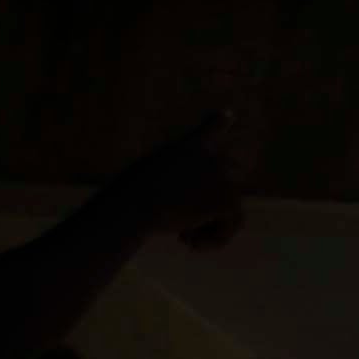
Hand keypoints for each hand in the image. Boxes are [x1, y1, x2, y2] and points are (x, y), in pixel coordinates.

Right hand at [124, 115, 249, 250]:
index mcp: (183, 150)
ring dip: (206, 229)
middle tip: (186, 230)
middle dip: (215, 209)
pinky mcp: (227, 199)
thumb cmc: (127, 201)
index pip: (206, 132)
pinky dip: (214, 240)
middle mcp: (209, 157)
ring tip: (183, 239)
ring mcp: (221, 176)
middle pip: (227, 183)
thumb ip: (172, 190)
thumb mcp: (143, 187)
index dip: (216, 123)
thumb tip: (195, 210)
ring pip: (228, 210)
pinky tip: (189, 245)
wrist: (135, 205)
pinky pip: (232, 224)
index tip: (227, 114)